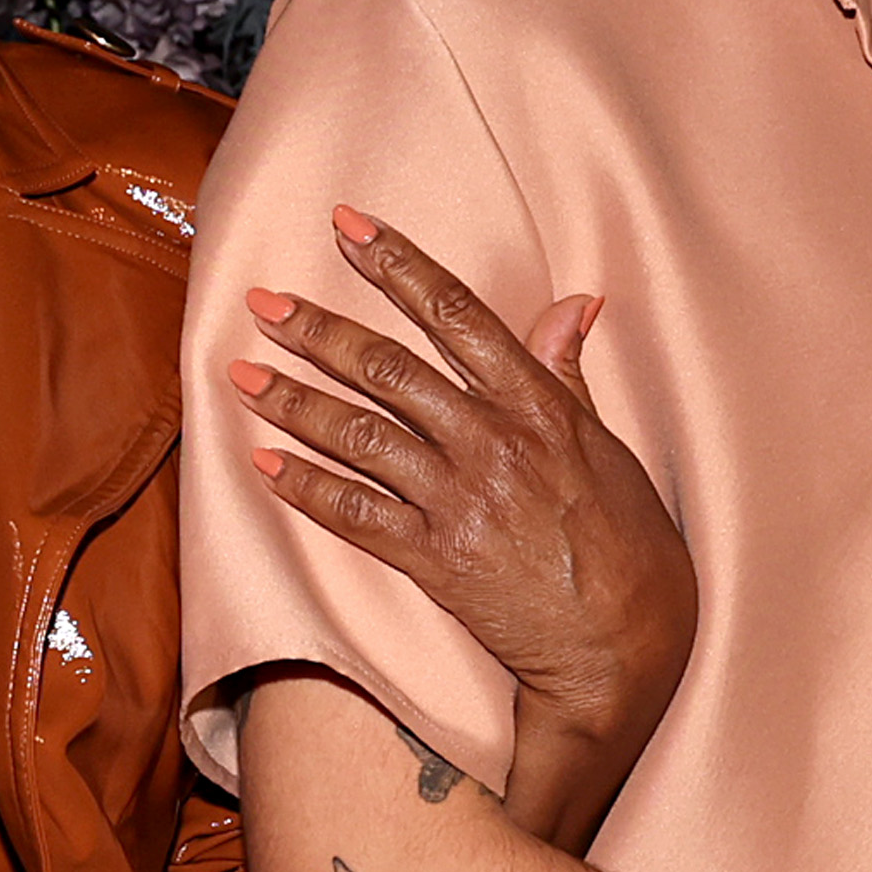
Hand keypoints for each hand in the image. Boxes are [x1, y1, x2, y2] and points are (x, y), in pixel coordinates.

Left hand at [231, 205, 694, 830]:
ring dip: (292, 400)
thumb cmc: (630, 545)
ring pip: (358, 434)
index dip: (397, 263)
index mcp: (538, 404)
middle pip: (387, 368)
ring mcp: (459, 501)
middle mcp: (492, 442)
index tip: (348, 226)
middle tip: (262, 303)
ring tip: (241, 374)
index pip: (456, 314)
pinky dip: (303, 486)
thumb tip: (573, 301)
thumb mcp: (609, 446)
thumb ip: (569, 374)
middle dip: (317, 329)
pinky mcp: (435, 560)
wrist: (624, 646)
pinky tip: (261, 462)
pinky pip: (353, 514)